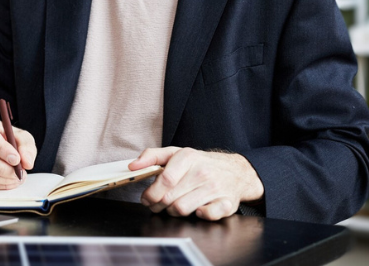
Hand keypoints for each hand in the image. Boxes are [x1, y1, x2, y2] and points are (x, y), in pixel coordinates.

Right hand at [0, 116, 36, 189]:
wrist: (3, 147)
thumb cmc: (11, 140)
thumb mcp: (23, 138)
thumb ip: (27, 148)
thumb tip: (27, 162)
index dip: (2, 149)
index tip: (16, 159)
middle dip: (3, 169)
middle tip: (18, 173)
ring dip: (1, 179)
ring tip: (16, 178)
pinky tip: (8, 181)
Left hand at [132, 147, 263, 220]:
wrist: (235, 171)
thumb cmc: (201, 164)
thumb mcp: (176, 153)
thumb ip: (152, 156)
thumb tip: (132, 165)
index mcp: (188, 157)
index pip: (164, 180)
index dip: (151, 194)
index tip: (146, 198)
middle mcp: (203, 172)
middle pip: (170, 198)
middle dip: (158, 205)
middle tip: (158, 204)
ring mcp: (216, 188)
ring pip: (182, 209)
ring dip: (173, 211)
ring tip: (174, 205)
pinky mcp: (227, 203)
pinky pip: (206, 215)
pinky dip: (199, 215)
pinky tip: (196, 208)